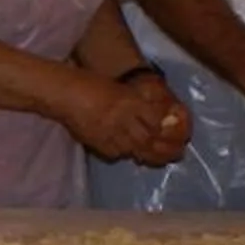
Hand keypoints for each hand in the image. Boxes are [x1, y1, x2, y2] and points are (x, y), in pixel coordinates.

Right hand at [62, 74, 187, 164]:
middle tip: (177, 155)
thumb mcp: (120, 90)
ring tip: (157, 159)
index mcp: (130, 100)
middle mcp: (122, 117)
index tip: (179, 135)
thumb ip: (136, 104)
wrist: (65, 93)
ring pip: (134, 149)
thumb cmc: (91, 85)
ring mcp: (109, 132)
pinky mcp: (97, 142)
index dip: (168, 130)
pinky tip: (127, 153)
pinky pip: (116, 153)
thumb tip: (156, 118)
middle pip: (148, 139)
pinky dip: (124, 153)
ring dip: (147, 155)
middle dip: (164, 150)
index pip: (156, 120)